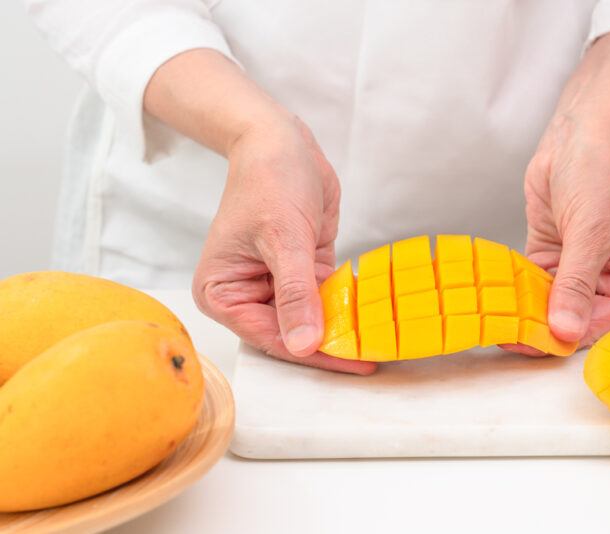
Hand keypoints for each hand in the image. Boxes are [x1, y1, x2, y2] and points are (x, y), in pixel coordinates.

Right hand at [192, 115, 376, 374]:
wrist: (282, 143)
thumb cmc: (269, 181)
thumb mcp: (284, 237)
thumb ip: (295, 293)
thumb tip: (304, 344)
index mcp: (222, 293)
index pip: (270, 336)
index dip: (311, 351)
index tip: (352, 362)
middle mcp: (245, 296)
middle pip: (290, 335)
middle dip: (328, 345)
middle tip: (371, 359)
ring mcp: (274, 287)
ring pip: (309, 322)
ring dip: (340, 329)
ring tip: (378, 344)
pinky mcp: (301, 275)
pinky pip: (323, 301)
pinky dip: (345, 308)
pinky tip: (372, 319)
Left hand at [501, 28, 609, 355]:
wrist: (580, 135)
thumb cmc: (603, 176)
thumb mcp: (591, 234)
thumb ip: (576, 285)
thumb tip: (565, 332)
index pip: (602, 328)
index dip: (566, 337)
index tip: (529, 344)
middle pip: (572, 323)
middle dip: (539, 328)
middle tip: (501, 335)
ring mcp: (579, 276)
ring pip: (547, 309)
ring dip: (521, 313)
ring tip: (490, 322)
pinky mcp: (552, 262)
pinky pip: (531, 288)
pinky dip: (513, 293)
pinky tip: (491, 300)